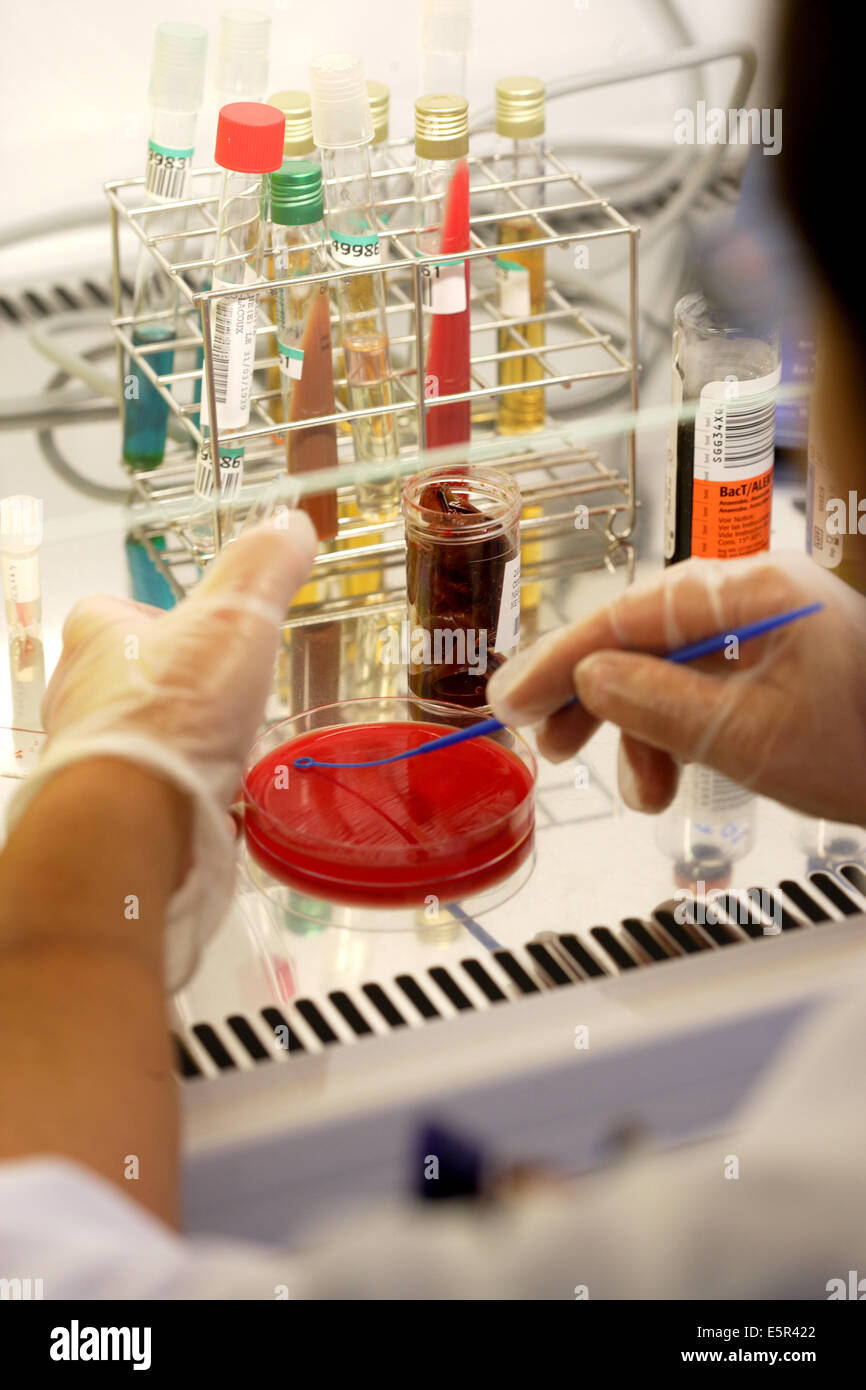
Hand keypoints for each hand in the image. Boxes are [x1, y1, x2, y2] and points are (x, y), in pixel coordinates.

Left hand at [8, 516, 316, 986]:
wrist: (139, 819)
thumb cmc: (174, 710)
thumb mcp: (236, 615)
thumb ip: (263, 568)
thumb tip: (291, 523)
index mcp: (99, 640)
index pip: (109, 611)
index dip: (151, 614)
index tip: (194, 625)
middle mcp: (82, 700)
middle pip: (122, 681)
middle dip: (170, 688)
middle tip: (220, 694)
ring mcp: (93, 763)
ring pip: (135, 744)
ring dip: (175, 747)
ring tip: (228, 750)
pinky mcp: (113, 817)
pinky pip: (148, 800)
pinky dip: (179, 799)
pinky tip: (219, 804)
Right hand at [486, 552, 865, 824]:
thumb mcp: (749, 737)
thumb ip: (657, 704)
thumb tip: (588, 679)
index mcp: (751, 590)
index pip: (628, 615)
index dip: (561, 661)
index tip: (512, 700)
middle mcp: (753, 595)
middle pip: (639, 634)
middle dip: (591, 697)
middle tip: (547, 746)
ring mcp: (763, 626)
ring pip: (663, 665)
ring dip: (634, 728)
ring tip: (635, 791)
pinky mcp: (770, 661)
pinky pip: (698, 684)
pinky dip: (672, 731)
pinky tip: (666, 776)